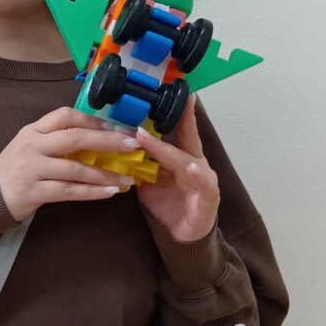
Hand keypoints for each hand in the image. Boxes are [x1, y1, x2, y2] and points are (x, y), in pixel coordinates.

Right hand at [0, 107, 138, 221]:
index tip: (116, 126)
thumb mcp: (30, 145)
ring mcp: (32, 169)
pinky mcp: (34, 191)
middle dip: (107, 140)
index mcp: (33, 130)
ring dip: (104, 174)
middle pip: (75, 138)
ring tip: (126, 179)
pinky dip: (91, 192)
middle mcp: (32, 146)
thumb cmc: (15, 169)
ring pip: (75, 169)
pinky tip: (108, 193)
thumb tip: (95, 135)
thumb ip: (55, 138)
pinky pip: (68, 192)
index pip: (65, 116)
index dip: (93, 119)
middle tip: (131, 144)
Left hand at [134, 94, 219, 241]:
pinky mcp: (208, 198)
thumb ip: (139, 160)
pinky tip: (192, 167)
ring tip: (149, 139)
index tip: (181, 89)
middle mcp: (196, 164)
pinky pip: (204, 184)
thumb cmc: (166, 204)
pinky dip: (198, 175)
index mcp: (182, 157)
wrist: (179, 236)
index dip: (181, 111)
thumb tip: (117, 140)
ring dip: (169, 150)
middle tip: (146, 112)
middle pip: (182, 141)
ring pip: (187, 160)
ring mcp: (204, 180)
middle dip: (166, 126)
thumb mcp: (148, 178)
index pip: (182, 130)